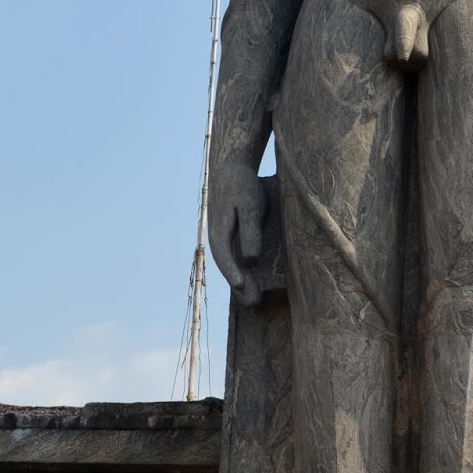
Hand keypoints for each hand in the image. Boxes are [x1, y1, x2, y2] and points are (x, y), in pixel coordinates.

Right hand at [209, 160, 266, 305]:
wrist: (232, 168)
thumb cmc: (243, 185)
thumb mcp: (249, 205)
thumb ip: (250, 231)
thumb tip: (250, 259)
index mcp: (219, 232)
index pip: (226, 258)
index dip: (234, 274)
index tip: (243, 288)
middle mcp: (218, 239)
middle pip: (228, 267)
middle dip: (241, 287)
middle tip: (254, 304)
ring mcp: (223, 238)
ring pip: (232, 265)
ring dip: (242, 282)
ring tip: (254, 301)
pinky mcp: (231, 236)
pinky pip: (236, 258)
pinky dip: (243, 271)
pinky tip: (254, 281)